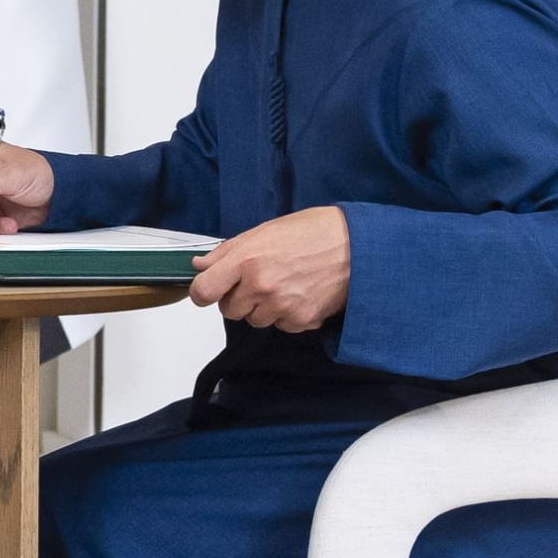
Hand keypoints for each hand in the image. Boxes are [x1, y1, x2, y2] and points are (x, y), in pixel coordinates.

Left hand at [189, 206, 349, 331]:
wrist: (357, 246)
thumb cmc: (313, 232)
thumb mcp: (263, 232)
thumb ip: (227, 252)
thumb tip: (201, 265)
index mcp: (246, 260)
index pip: (204, 291)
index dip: (202, 293)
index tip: (207, 291)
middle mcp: (261, 286)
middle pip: (228, 310)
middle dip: (238, 298)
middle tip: (257, 281)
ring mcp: (281, 306)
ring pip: (254, 320)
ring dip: (263, 307)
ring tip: (284, 284)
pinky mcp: (301, 320)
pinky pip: (281, 326)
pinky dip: (287, 315)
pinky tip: (300, 293)